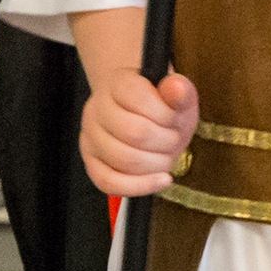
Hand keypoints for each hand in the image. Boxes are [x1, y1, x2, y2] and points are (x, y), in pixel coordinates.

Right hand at [80, 68, 198, 196]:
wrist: (144, 115)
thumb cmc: (161, 105)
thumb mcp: (178, 94)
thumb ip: (180, 91)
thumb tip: (177, 87)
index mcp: (117, 84)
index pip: (138, 98)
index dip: (165, 113)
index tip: (176, 117)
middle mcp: (96, 110)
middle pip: (133, 133)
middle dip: (165, 141)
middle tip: (174, 138)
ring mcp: (90, 138)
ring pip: (122, 159)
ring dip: (157, 162)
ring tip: (167, 154)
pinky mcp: (91, 163)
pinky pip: (109, 182)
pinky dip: (139, 185)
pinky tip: (162, 179)